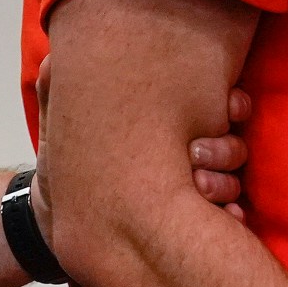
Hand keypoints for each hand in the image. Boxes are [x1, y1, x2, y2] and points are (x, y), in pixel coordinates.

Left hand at [34, 55, 252, 224]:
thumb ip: (59, 92)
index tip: (227, 107)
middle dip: (223, 148)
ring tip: (197, 186)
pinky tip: (226, 216)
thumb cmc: (67, 171)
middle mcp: (193, 157)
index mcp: (173, 127)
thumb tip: (53, 58)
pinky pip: (226, 224)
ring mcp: (197, 195)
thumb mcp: (62, 130)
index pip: (225, 106)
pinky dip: (230, 219)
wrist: (63, 225)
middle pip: (234, 146)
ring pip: (233, 183)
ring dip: (224, 184)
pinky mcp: (195, 228)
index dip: (233, 104)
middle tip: (194, 153)